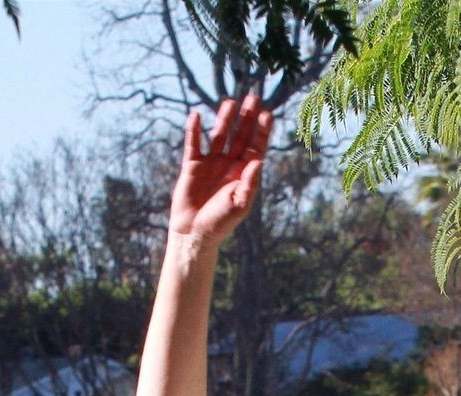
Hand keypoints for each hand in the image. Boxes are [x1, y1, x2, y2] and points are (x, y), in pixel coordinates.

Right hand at [169, 95, 272, 249]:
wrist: (194, 233)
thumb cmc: (220, 223)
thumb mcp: (239, 204)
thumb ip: (249, 183)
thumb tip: (259, 161)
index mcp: (243, 174)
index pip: (255, 147)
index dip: (261, 131)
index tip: (267, 113)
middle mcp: (229, 165)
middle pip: (240, 136)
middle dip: (247, 118)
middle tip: (254, 97)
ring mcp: (211, 163)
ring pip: (219, 135)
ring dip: (225, 119)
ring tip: (230, 102)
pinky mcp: (192, 165)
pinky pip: (193, 143)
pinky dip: (194, 130)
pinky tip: (197, 115)